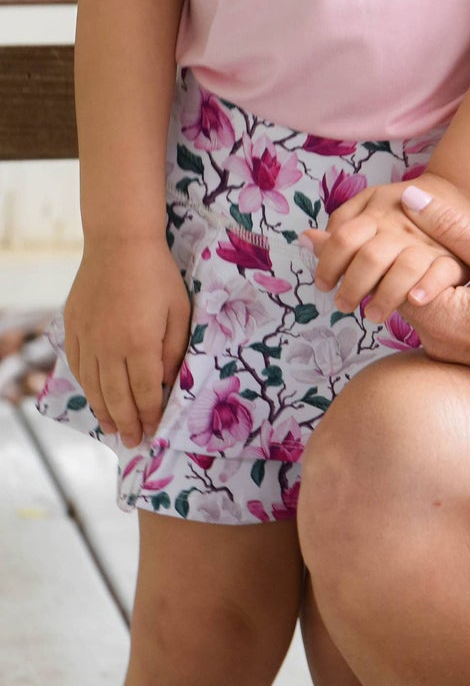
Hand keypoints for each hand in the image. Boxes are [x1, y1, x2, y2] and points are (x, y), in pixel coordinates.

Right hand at [63, 234, 191, 449]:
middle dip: (128, 423)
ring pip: (93, 387)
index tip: (155, 431)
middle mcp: (108, 348)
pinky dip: (86, 387)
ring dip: (104, 411)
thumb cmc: (157, 275)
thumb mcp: (180, 312)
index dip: (150, 415)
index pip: (144, 393)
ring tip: (114, 429)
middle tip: (134, 442)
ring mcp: (87, 339)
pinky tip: (95, 397)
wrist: (119, 243)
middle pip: (117, 397)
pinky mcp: (73, 328)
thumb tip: (168, 383)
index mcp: (139, 345)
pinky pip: (78, 367)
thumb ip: (174, 351)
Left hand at [305, 177, 469, 324]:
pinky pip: (442, 273)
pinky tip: (413, 301)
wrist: (457, 198)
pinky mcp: (453, 260)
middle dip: (353, 287)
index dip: (328, 264)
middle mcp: (402, 229)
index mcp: (379, 214)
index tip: (323, 284)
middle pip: (371, 257)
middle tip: (343, 305)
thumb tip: (307, 239)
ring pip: (405, 268)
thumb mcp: (370, 204)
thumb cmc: (403, 209)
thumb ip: (342, 222)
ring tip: (372, 315)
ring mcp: (429, 244)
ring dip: (385, 295)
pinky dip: (427, 287)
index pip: (344, 239)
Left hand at [393, 183, 469, 411]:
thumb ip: (453, 228)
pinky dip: (445, 295)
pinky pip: (441, 319)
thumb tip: (410, 200)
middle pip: (400, 290)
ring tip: (451, 251)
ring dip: (428, 275)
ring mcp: (450, 354)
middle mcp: (437, 343)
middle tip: (426, 230)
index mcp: (441, 318)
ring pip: (421, 304)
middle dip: (410, 256)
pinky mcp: (465, 357)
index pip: (389, 273)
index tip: (406, 225)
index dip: (394, 241)